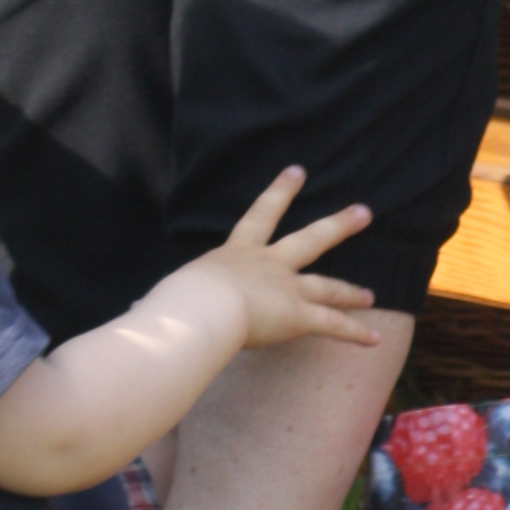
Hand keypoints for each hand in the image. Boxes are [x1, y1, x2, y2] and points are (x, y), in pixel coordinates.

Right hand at [147, 168, 381, 353]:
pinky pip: (332, 325)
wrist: (202, 310)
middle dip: (339, 225)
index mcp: (236, 253)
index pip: (259, 216)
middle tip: (364, 211)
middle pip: (310, 239)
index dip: (280, 192)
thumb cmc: (177, 302)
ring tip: (372, 292)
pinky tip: (373, 338)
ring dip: (351, 289)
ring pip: (327, 285)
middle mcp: (268, 265)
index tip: (297, 171)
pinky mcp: (299, 315)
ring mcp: (287, 289)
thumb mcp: (169, 294)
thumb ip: (159, 306)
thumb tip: (136, 316)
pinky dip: (354, 333)